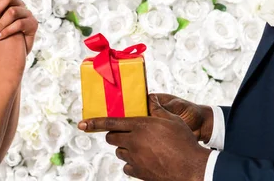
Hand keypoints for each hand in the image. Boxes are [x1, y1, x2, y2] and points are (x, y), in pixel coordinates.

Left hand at [78, 95, 211, 180]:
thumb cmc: (184, 142)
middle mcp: (134, 142)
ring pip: (119, 152)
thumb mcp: (173, 120)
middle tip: (127, 134)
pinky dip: (132, 163)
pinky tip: (143, 160)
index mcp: (140, 126)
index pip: (111, 122)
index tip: (81, 124)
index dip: (94, 123)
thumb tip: (150, 99)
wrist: (191, 168)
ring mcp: (135, 159)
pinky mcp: (139, 172)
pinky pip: (127, 167)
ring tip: (141, 147)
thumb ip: (158, 110)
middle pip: (112, 138)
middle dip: (115, 135)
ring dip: (125, 148)